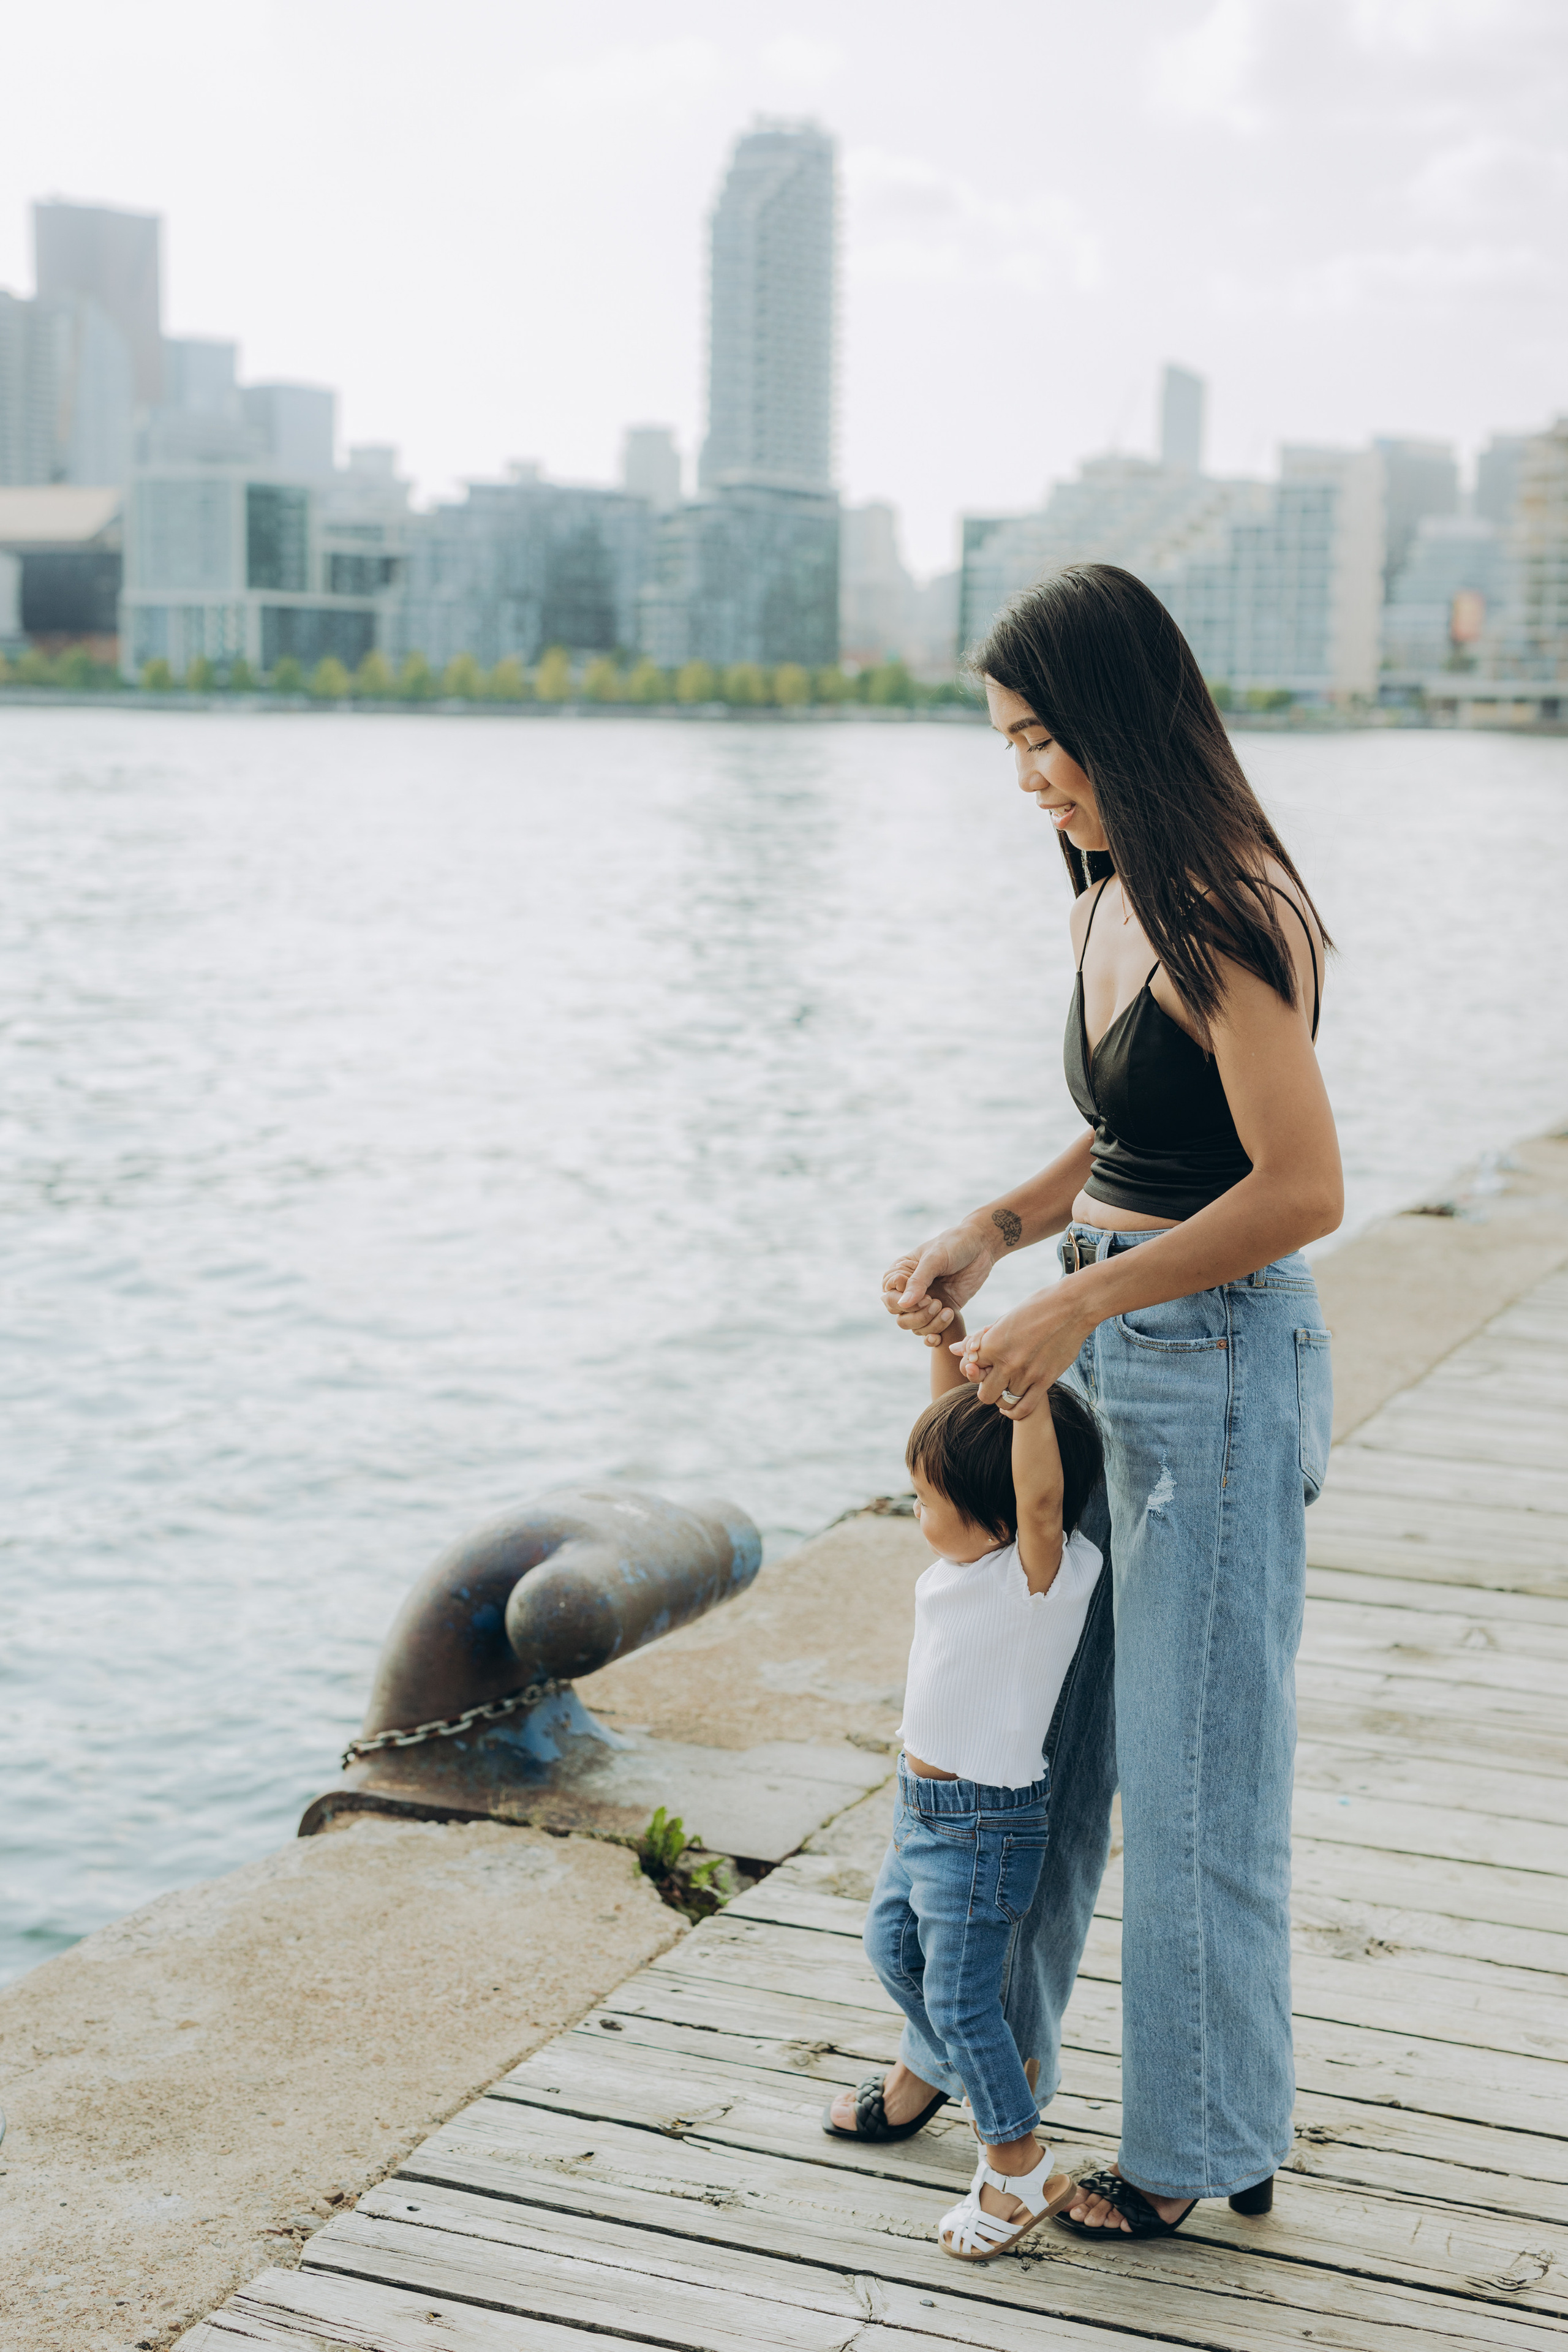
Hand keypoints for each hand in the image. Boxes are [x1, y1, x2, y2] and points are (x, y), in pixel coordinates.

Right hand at [881, 1225, 996, 1337]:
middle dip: (917, 1315)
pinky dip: (932, 1336)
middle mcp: (910, 1289)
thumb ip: (919, 1281)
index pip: (889, 1296)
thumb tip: (903, 1304)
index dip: (901, 1301)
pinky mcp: (941, 1310)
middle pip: (899, 1314)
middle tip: (936, 1303)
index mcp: (901, 1273)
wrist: (982, 1246)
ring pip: (914, 1326)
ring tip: (947, 1311)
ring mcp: (925, 1301)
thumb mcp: (935, 1259)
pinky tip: (939, 1337)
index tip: (924, 1294)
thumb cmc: (955, 1245)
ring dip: (929, 1324)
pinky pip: (930, 1330)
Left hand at [953, 1287, 1096, 1417]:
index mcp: (992, 1343)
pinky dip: (1015, 1412)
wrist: (1072, 1307)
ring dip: (1003, 1398)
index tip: (981, 1364)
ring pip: (1004, 1403)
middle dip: (987, 1389)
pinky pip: (1024, 1409)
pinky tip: (1012, 1405)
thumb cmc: (1036, 1308)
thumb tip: (954, 1349)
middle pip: (984, 1394)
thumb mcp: (1003, 1320)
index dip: (972, 1369)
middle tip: (994, 1380)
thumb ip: (978, 1339)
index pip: (968, 1369)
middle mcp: (1007, 1362)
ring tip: (1007, 1388)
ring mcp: (1027, 1375)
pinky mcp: (1045, 1381)